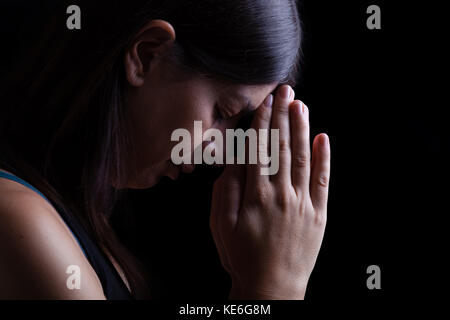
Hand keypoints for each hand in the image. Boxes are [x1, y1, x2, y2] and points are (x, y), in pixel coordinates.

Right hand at [210, 85, 330, 298]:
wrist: (271, 286)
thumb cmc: (241, 256)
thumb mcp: (220, 224)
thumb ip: (225, 191)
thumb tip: (234, 162)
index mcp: (254, 195)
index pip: (259, 150)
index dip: (262, 123)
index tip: (265, 102)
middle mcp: (280, 194)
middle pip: (281, 147)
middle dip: (282, 116)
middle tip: (285, 91)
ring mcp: (302, 203)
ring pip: (302, 158)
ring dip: (301, 129)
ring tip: (300, 105)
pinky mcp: (318, 213)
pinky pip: (322, 181)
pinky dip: (324, 158)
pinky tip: (323, 137)